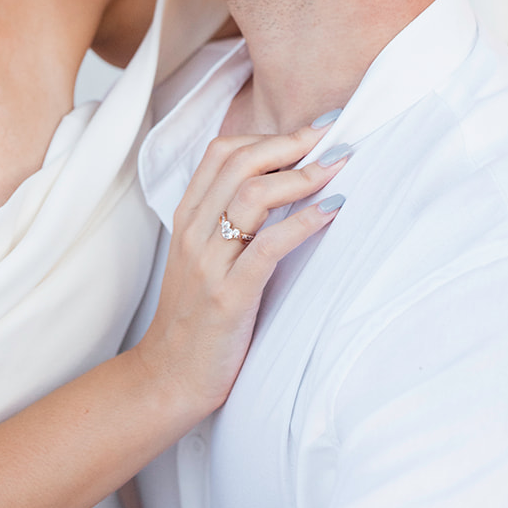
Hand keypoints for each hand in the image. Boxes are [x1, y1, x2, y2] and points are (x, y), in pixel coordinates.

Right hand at [132, 126, 347, 423]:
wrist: (167, 378)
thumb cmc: (196, 318)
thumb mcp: (204, 259)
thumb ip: (229, 222)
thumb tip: (282, 187)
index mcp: (188, 218)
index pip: (222, 153)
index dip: (268, 135)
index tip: (312, 128)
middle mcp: (195, 233)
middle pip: (240, 163)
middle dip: (291, 143)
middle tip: (334, 134)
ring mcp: (210, 263)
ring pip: (252, 196)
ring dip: (303, 175)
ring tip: (340, 166)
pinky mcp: (229, 296)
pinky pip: (269, 247)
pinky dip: (304, 221)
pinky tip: (333, 208)